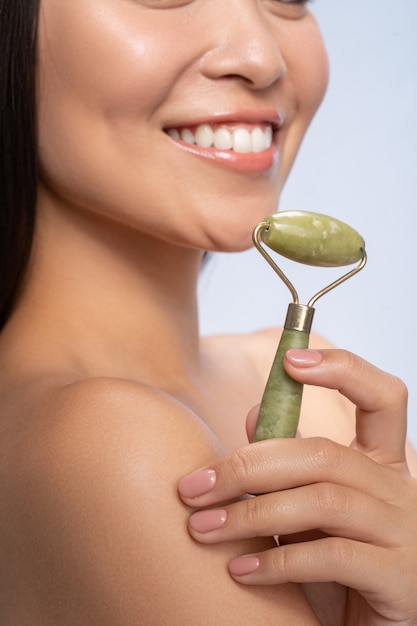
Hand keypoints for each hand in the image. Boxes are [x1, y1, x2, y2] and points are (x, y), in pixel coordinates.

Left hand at [179, 349, 416, 624]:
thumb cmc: (340, 564)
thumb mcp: (315, 509)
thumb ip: (291, 463)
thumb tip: (254, 413)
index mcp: (382, 462)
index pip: (383, 397)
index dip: (343, 369)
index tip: (290, 359)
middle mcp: (397, 488)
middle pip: (323, 453)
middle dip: (248, 466)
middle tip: (192, 487)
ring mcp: (403, 531)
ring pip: (322, 499)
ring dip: (251, 513)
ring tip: (201, 528)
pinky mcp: (397, 577)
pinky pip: (332, 556)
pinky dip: (278, 559)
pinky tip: (239, 570)